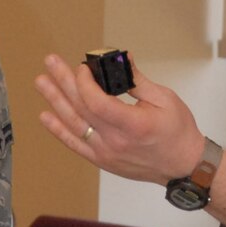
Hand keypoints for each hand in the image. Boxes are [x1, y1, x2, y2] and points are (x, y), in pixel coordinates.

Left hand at [34, 52, 204, 185]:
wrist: (183, 166)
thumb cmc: (178, 133)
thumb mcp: (165, 99)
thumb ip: (137, 80)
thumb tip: (120, 60)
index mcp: (134, 125)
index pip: (97, 102)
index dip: (85, 82)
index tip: (83, 67)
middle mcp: (116, 142)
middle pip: (82, 109)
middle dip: (64, 83)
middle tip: (50, 63)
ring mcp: (106, 153)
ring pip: (74, 125)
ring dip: (55, 102)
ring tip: (42, 83)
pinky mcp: (102, 160)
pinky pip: (75, 144)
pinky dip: (59, 130)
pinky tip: (46, 116)